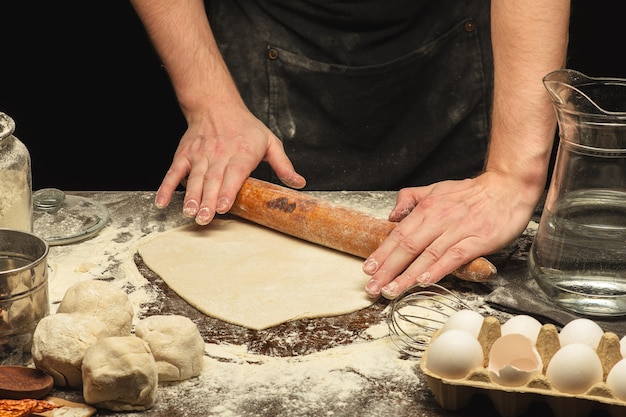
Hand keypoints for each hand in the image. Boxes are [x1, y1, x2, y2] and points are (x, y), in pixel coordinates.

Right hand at [154, 108, 305, 224]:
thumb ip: (283, 165)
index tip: (224, 206)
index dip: (228, 189)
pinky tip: (162, 202)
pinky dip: (167, 187)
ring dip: (191, 197)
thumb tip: (299, 184)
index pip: (234, 172)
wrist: (216, 104)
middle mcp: (219, 153)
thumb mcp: (270, 142)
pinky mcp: (184, 155)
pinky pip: (174, 172)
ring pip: (195, 177)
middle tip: (205, 218)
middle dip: (208, 200)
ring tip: (190, 213)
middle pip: (213, 178)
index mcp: (242, 152)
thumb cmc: (245, 127)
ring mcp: (200, 154)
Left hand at [363, 171, 539, 298]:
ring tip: (391, 290)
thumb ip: (411, 199)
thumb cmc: (471, 192)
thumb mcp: (436, 189)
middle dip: (387, 269)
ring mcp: (458, 230)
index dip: (382, 253)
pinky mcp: (478, 240)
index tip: (368, 269)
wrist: (507, 187)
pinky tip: (425, 281)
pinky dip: (438, 269)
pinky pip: (454, 256)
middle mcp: (439, 219)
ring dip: (407, 275)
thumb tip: (392, 216)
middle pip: (407, 247)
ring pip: (427, 255)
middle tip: (373, 287)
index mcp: (427, 208)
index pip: (398, 235)